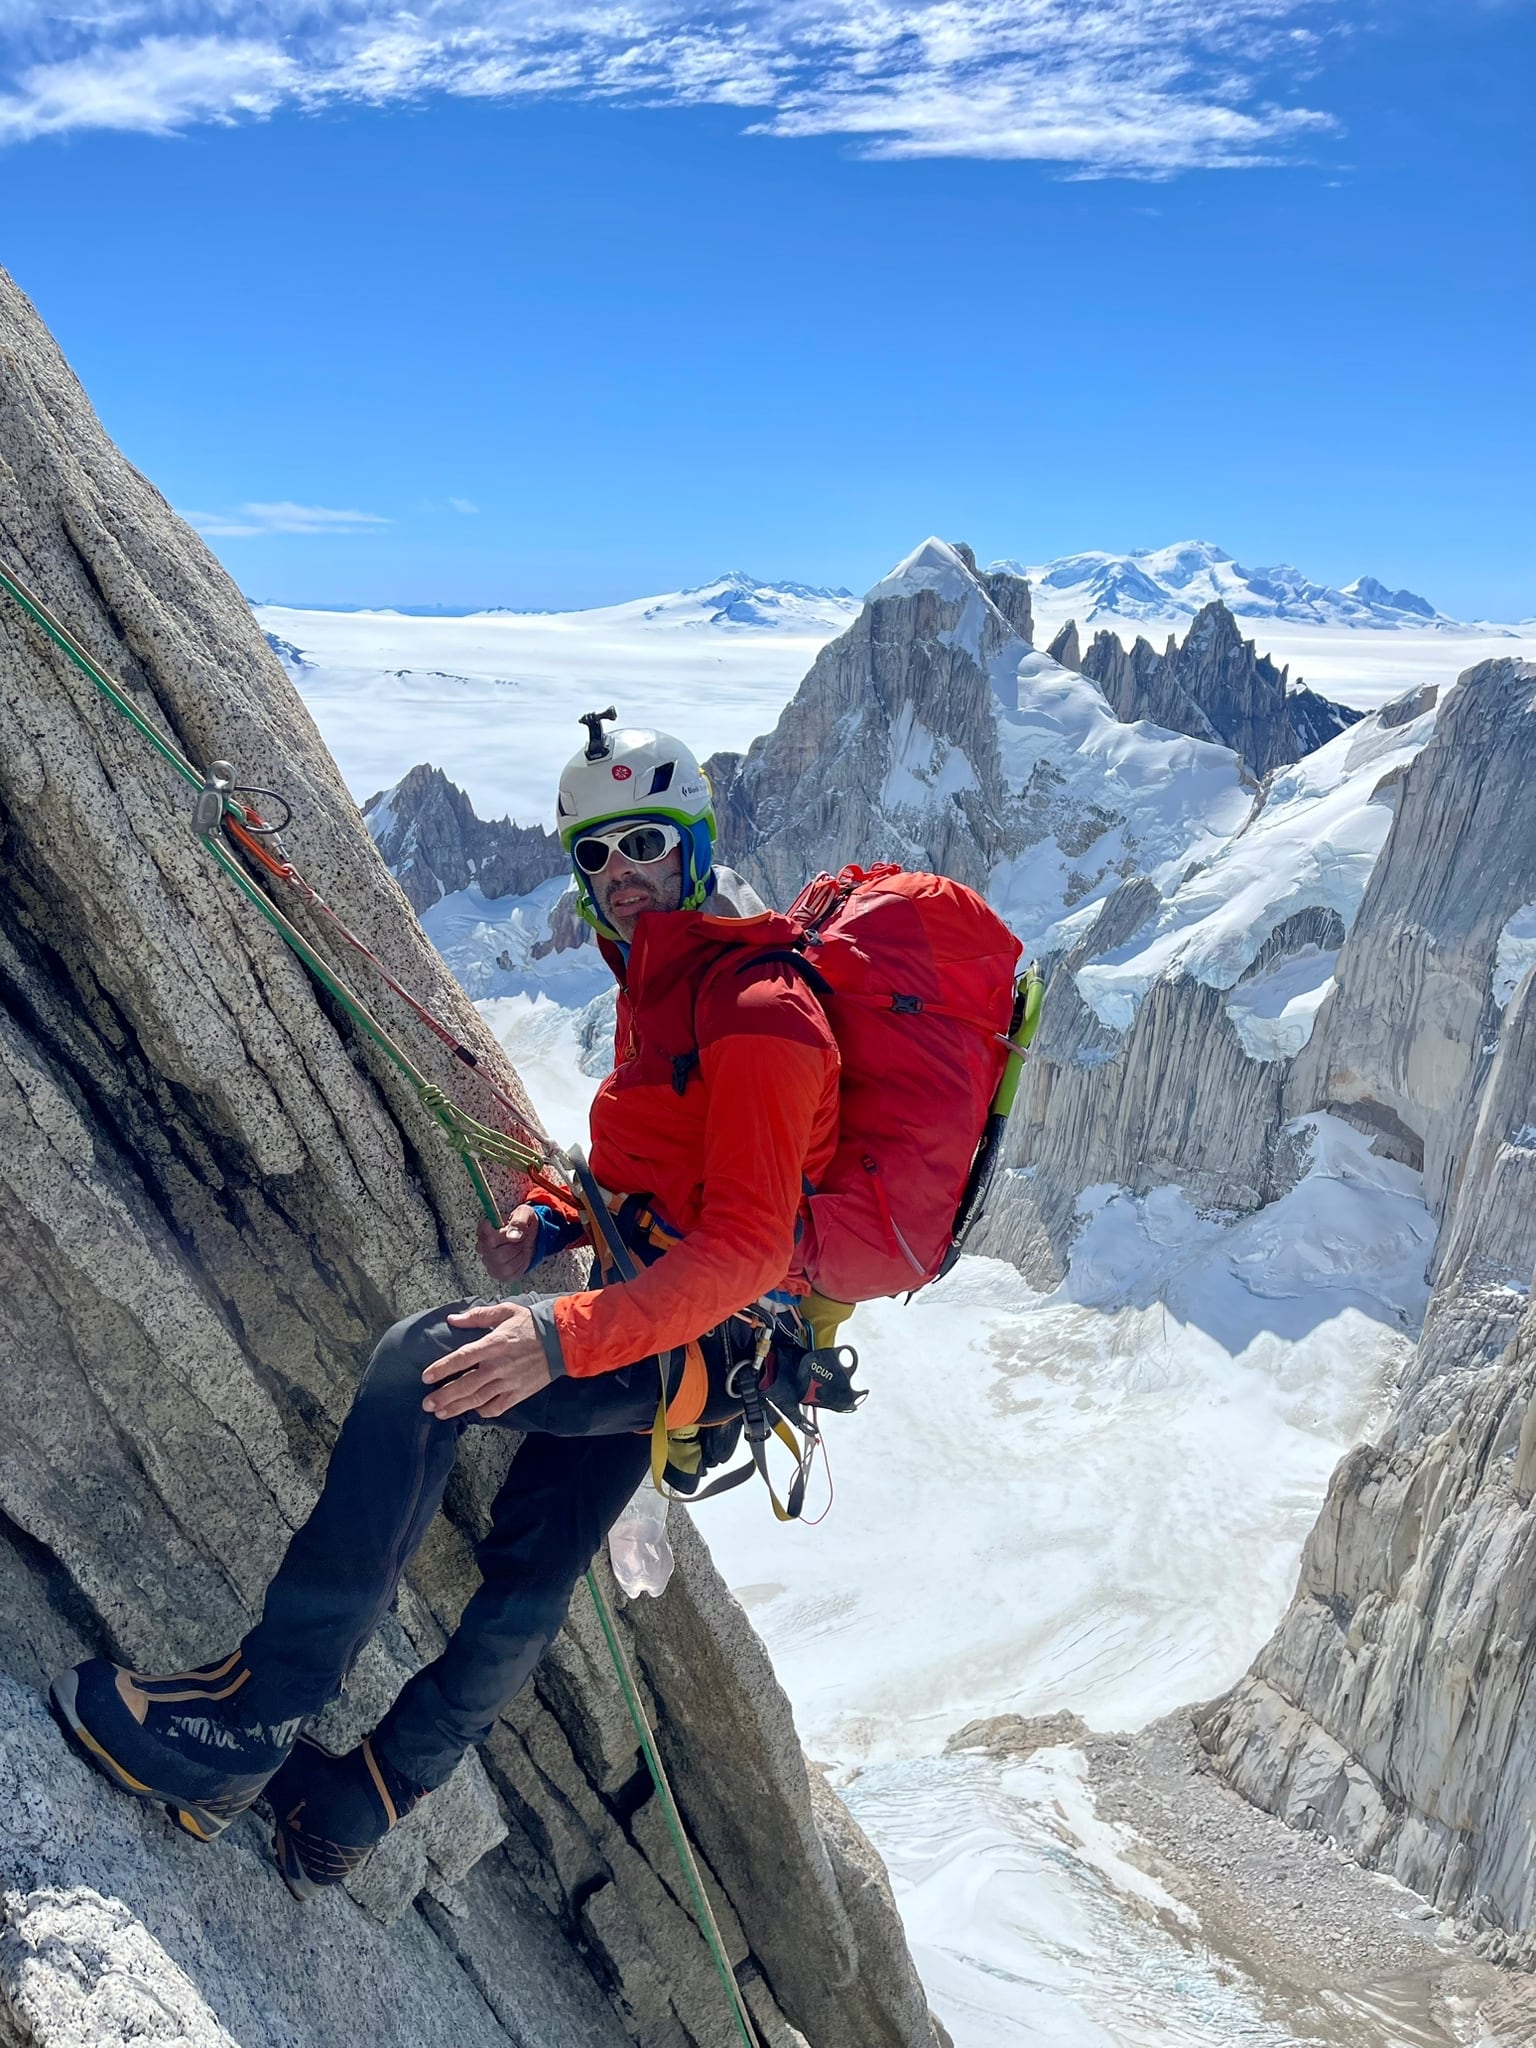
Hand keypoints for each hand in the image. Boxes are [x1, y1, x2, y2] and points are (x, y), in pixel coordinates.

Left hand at [423, 1302, 551, 1419]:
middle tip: (426, 1404)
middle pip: (465, 1385)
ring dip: (457, 1408)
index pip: (461, 1358)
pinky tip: (472, 1412)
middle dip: (444, 1396)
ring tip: (440, 1413)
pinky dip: (483, 1411)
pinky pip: (498, 1407)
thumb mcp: (505, 1311)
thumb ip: (477, 1316)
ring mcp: (509, 1382)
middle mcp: (498, 1366)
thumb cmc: (531, 1323)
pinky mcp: (519, 1393)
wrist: (562, 1339)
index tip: (426, 1377)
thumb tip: (453, 1319)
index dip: (442, 1369)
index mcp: (493, 1344)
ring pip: (478, 1399)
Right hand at [478, 1206, 539, 1280]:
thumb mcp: (524, 1214)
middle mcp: (482, 1246)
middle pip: (497, 1255)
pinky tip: (520, 1256)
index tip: (513, 1231)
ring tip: (520, 1247)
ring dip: (518, 1257)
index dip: (504, 1236)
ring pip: (505, 1267)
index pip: (488, 1238)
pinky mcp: (497, 1273)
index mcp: (485, 1229)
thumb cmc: (523, 1223)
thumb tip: (512, 1236)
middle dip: (515, 1248)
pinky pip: (510, 1275)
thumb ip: (519, 1222)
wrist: (529, 1235)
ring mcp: (488, 1261)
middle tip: (520, 1239)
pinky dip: (520, 1266)